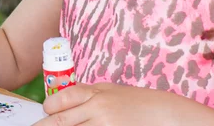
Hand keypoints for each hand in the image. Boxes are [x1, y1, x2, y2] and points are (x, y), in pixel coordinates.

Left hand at [33, 83, 188, 125]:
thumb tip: (64, 101)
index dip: (50, 108)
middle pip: (60, 122)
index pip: (62, 98)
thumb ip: (90, 95)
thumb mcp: (114, 92)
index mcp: (96, 93)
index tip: (44, 112)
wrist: (169, 115)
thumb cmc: (141, 103)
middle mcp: (97, 109)